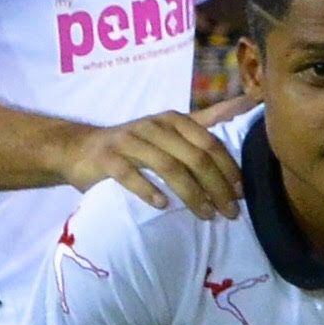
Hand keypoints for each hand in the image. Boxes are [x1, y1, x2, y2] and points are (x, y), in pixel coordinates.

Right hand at [60, 108, 243, 218]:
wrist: (80, 149)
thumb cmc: (134, 146)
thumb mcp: (168, 132)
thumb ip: (201, 127)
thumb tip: (243, 109)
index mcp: (174, 121)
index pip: (210, 143)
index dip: (229, 168)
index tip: (241, 193)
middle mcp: (154, 127)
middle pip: (195, 158)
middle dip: (217, 187)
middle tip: (229, 213)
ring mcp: (129, 141)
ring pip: (169, 167)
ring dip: (191, 194)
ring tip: (205, 215)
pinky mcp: (107, 158)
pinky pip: (130, 175)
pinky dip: (149, 190)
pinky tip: (163, 206)